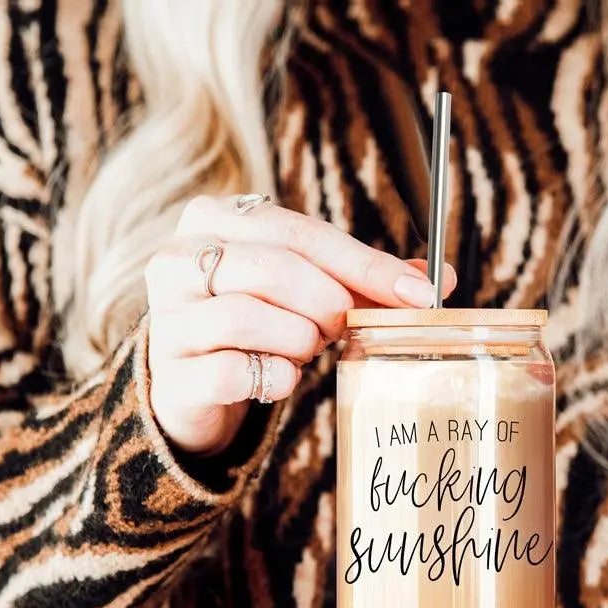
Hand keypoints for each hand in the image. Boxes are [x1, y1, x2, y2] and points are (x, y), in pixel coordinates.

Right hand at [144, 194, 455, 455]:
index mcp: (214, 219)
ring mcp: (168, 316)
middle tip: (344, 328)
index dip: (366, 265)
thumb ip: (362, 280)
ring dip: (299, 341)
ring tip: (303, 350)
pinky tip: (280, 378)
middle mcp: (178, 258)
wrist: (192, 388)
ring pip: (252, 316)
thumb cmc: (256, 329)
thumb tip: (439, 280)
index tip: (420, 295)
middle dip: (330, 304)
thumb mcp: (305, 292)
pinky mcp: (171, 372)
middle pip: (278, 269)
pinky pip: (236, 371)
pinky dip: (274, 379)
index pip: (302, 233)